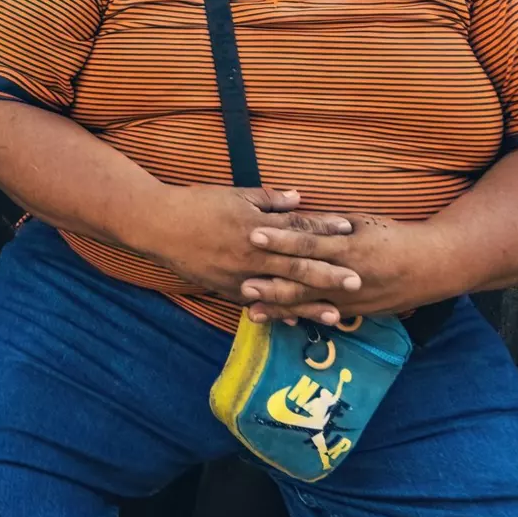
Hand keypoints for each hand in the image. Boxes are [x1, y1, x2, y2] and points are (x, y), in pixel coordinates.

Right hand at [131, 185, 355, 304]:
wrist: (159, 225)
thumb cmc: (198, 204)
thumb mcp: (235, 194)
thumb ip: (269, 200)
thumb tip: (299, 199)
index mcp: (257, 228)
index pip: (298, 229)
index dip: (325, 229)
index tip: (350, 231)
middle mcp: (252, 256)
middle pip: (297, 267)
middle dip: (329, 275)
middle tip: (357, 282)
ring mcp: (240, 276)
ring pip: (281, 293)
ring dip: (309, 305)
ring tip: (336, 316)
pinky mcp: (227, 289)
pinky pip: (258, 304)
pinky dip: (278, 312)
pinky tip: (295, 322)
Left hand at [242, 214, 459, 325]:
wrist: (431, 267)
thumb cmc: (394, 237)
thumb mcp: (363, 222)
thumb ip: (329, 223)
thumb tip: (296, 216)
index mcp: (348, 246)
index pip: (308, 241)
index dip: (280, 239)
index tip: (253, 234)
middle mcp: (347, 275)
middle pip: (303, 279)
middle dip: (271, 283)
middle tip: (241, 283)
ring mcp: (351, 298)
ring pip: (309, 304)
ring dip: (280, 308)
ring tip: (251, 311)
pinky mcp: (355, 312)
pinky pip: (323, 316)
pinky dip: (300, 318)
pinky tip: (281, 322)